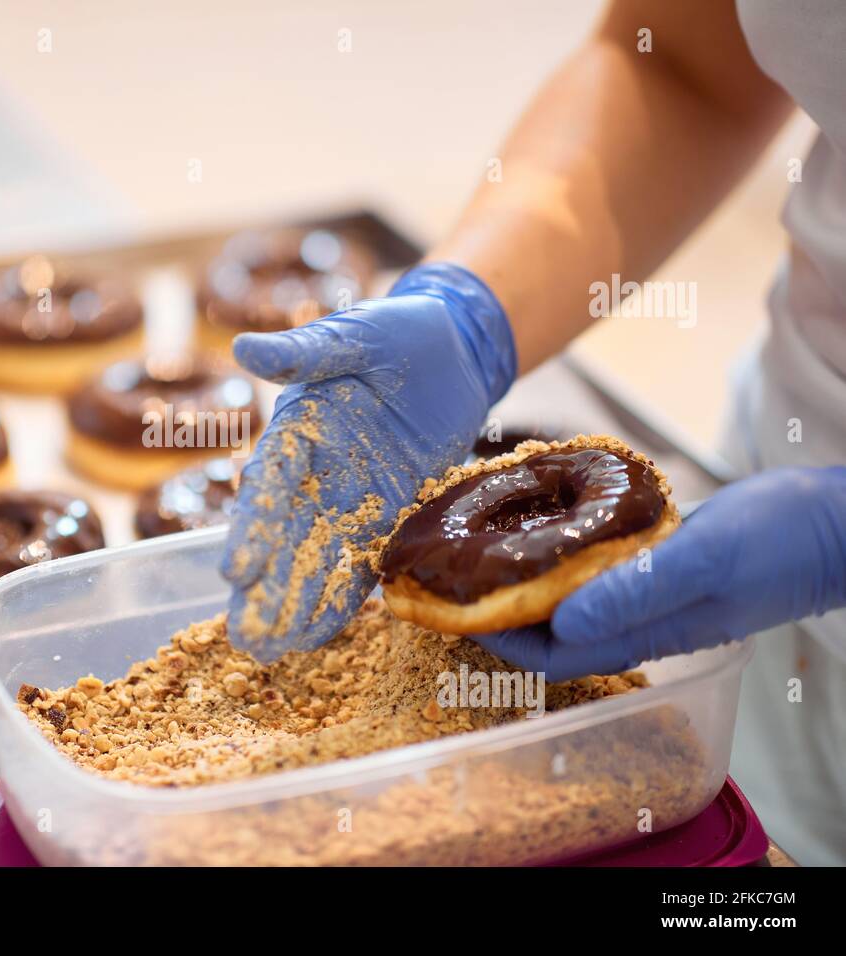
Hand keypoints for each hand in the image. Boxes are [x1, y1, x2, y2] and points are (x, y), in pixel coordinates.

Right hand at [220, 262, 516, 658]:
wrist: (453, 351)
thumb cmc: (395, 333)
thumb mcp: (351, 335)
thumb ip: (303, 350)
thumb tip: (242, 346)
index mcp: (296, 431)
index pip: (269, 485)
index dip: (252, 527)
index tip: (235, 569)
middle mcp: (312, 474)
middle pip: (282, 538)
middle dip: (263, 587)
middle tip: (243, 634)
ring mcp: (347, 502)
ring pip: (314, 561)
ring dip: (292, 604)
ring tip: (267, 650)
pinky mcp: (386, 518)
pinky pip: (360, 565)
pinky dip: (338, 599)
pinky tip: (314, 638)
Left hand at [474, 467, 845, 681]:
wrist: (840, 522)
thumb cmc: (780, 543)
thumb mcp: (702, 562)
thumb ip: (634, 592)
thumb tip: (561, 621)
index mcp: (647, 632)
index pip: (555, 654)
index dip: (501, 637)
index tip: (455, 609)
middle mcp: (644, 620)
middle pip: (556, 632)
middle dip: (502, 610)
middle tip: (457, 574)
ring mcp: (656, 594)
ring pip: (576, 599)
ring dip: (530, 580)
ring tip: (489, 546)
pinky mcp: (667, 564)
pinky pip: (602, 569)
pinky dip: (567, 553)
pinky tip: (550, 524)